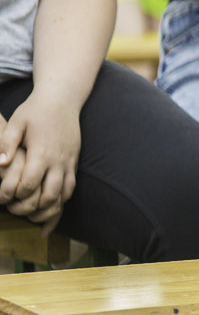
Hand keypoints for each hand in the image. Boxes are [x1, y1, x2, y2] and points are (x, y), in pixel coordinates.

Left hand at [0, 94, 81, 234]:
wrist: (62, 101)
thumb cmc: (35, 111)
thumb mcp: (17, 123)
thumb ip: (7, 144)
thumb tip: (0, 164)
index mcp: (42, 153)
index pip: (29, 184)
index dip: (15, 194)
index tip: (4, 197)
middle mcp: (59, 161)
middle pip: (49, 195)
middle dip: (31, 208)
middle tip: (16, 209)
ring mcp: (69, 163)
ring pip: (63, 195)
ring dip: (49, 208)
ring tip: (32, 213)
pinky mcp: (74, 163)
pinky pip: (71, 188)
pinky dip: (61, 200)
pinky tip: (50, 205)